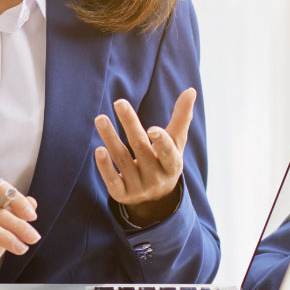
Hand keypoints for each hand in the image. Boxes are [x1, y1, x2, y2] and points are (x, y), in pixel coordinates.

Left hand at [93, 88, 195, 225]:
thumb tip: (191, 90)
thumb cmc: (165, 160)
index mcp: (173, 164)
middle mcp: (157, 178)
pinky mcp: (122, 194)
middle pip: (141, 149)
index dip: (161, 142)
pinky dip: (105, 166)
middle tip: (119, 102)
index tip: (152, 128)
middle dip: (130, 125)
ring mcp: (139, 188)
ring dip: (110, 138)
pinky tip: (98, 149)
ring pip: (123, 160)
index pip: (168, 153)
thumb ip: (181, 118)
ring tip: (100, 118)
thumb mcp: (175, 143)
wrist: (155, 198)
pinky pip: (112, 180)